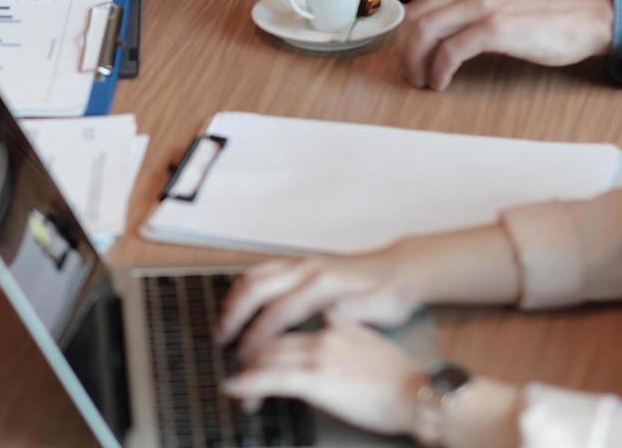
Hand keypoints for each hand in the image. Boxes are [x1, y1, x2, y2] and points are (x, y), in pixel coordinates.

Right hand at [220, 251, 427, 363]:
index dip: (259, 336)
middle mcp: (308, 268)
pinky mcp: (299, 265)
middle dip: (235, 315)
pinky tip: (238, 309)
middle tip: (222, 341)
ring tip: (223, 327)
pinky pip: (260, 272)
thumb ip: (357, 311)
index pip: (281, 311)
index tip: (246, 359)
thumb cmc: (390, 295)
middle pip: (257, 287)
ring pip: (254, 275)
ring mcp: (301, 263)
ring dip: (234, 300)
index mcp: (326, 282)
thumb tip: (333, 313)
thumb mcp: (383, 308)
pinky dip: (243, 291)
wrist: (399, 269)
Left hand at [224, 314, 423, 435]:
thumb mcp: (370, 338)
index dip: (263, 328)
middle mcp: (322, 333)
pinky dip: (247, 382)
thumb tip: (330, 318)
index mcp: (334, 322)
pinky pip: (271, 378)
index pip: (286, 317)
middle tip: (235, 362)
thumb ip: (346, 325)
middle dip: (248, 350)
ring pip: (266, 354)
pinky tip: (235, 387)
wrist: (421, 393)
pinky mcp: (317, 379)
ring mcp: (319, 355)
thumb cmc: (402, 375)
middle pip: (270, 335)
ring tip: (235, 381)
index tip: (250, 338)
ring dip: (246, 369)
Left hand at [398, 0, 612, 90]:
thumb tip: (431, 35)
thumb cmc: (544, 17)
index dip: (404, 36)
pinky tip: (442, 81)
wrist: (585, 18)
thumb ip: (464, 11)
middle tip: (411, 74)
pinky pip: (450, 51)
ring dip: (417, 62)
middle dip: (405, 52)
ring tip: (424, 80)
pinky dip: (439, 70)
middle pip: (414, 19)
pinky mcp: (495, 28)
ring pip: (425, 33)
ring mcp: (482, 6)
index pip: (417, 5)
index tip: (407, 57)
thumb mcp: (496, 2)